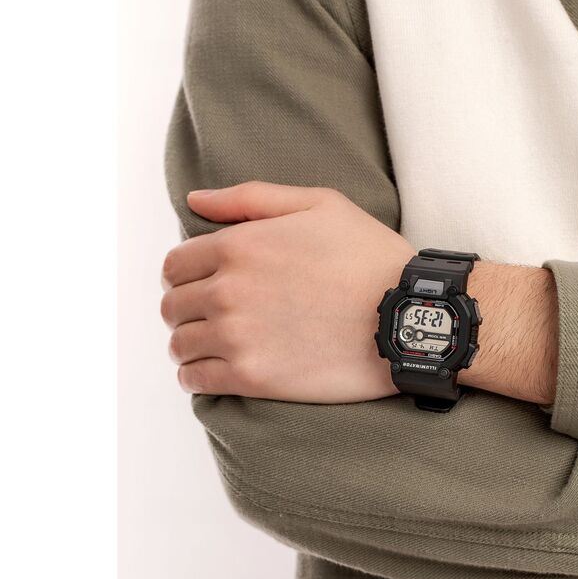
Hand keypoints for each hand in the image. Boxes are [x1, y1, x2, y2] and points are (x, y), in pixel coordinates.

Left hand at [161, 182, 410, 401]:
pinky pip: (195, 380)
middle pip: (173, 306)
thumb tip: (195, 199)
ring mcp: (237, 337)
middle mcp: (227, 291)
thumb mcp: (320, 205)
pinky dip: (195, 376)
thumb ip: (251, 198)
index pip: (175, 266)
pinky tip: (212, 372)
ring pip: (179, 344)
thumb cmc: (370, 259)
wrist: (405, 317)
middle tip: (211, 318)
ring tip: (212, 346)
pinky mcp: (252, 378)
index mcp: (238, 246)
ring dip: (189, 345)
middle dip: (186, 310)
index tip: (204, 286)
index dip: (186, 276)